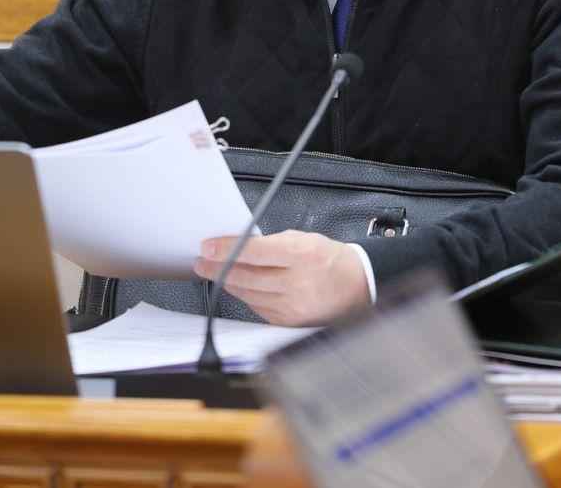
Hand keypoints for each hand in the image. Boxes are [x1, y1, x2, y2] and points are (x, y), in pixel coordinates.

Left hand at [194, 230, 370, 326]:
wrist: (358, 287)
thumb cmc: (331, 260)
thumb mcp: (305, 239)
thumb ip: (272, 243)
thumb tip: (239, 247)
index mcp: (303, 256)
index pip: (255, 252)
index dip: (226, 250)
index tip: (208, 248)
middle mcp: (298, 283)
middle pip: (246, 277)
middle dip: (218, 269)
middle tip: (202, 263)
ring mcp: (294, 306)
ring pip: (248, 294)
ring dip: (228, 283)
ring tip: (216, 273)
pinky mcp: (289, 322)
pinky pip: (257, 308)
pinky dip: (245, 296)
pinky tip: (239, 287)